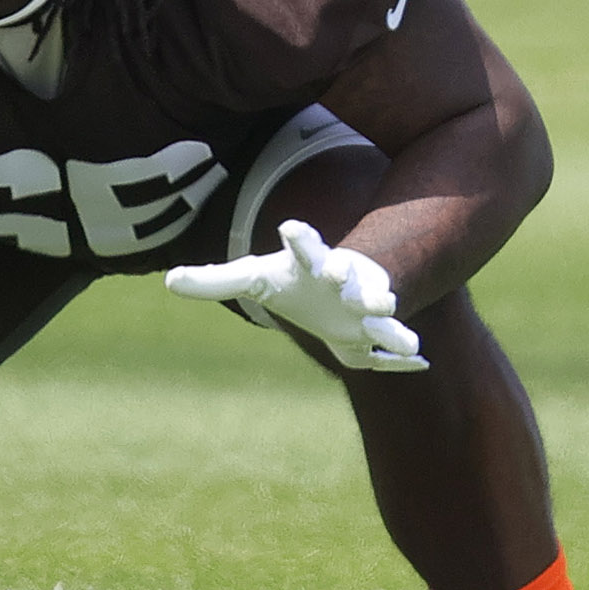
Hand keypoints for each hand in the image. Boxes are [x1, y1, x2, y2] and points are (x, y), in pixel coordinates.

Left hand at [165, 220, 428, 371]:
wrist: (335, 299)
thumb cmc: (293, 283)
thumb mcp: (253, 279)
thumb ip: (214, 280)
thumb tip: (167, 280)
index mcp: (310, 264)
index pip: (303, 246)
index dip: (298, 238)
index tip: (289, 226)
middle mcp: (342, 280)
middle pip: (346, 276)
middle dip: (349, 279)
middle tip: (342, 279)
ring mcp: (364, 306)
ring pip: (379, 310)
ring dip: (385, 316)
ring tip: (393, 321)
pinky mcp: (376, 333)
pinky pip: (392, 345)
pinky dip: (403, 356)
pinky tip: (420, 363)